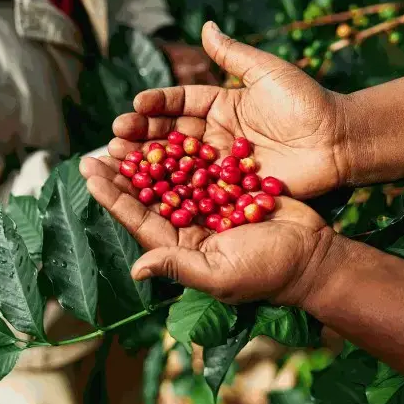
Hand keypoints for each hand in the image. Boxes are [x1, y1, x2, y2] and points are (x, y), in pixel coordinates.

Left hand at [79, 157, 337, 306]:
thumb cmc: (268, 272)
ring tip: (126, 132)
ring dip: (148, 156)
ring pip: (169, 176)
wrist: (314, 255)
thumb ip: (178, 267)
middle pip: (148, 194)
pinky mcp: (229, 188)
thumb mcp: (220, 274)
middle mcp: (188, 226)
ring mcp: (208, 205)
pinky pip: (199, 165)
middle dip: (122, 171)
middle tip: (99, 145)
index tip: (89, 171)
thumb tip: (136, 268)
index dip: (112, 196)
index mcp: (180, 247)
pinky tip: (166, 128)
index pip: (137, 219)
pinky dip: (182, 149)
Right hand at [115, 22, 350, 199]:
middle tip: (115, 137)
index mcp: (222, 105)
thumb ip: (233, 54)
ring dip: (148, 163)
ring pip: (178, 164)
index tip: (135, 104)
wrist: (340, 140)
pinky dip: (174, 191)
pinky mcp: (233, 190)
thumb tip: (205, 25)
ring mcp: (222, 165)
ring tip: (120, 160)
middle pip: (172, 135)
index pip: (181, 103)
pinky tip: (149, 191)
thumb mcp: (267, 71)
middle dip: (142, 135)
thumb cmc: (307, 102)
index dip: (157, 104)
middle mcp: (217, 135)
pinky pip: (200, 190)